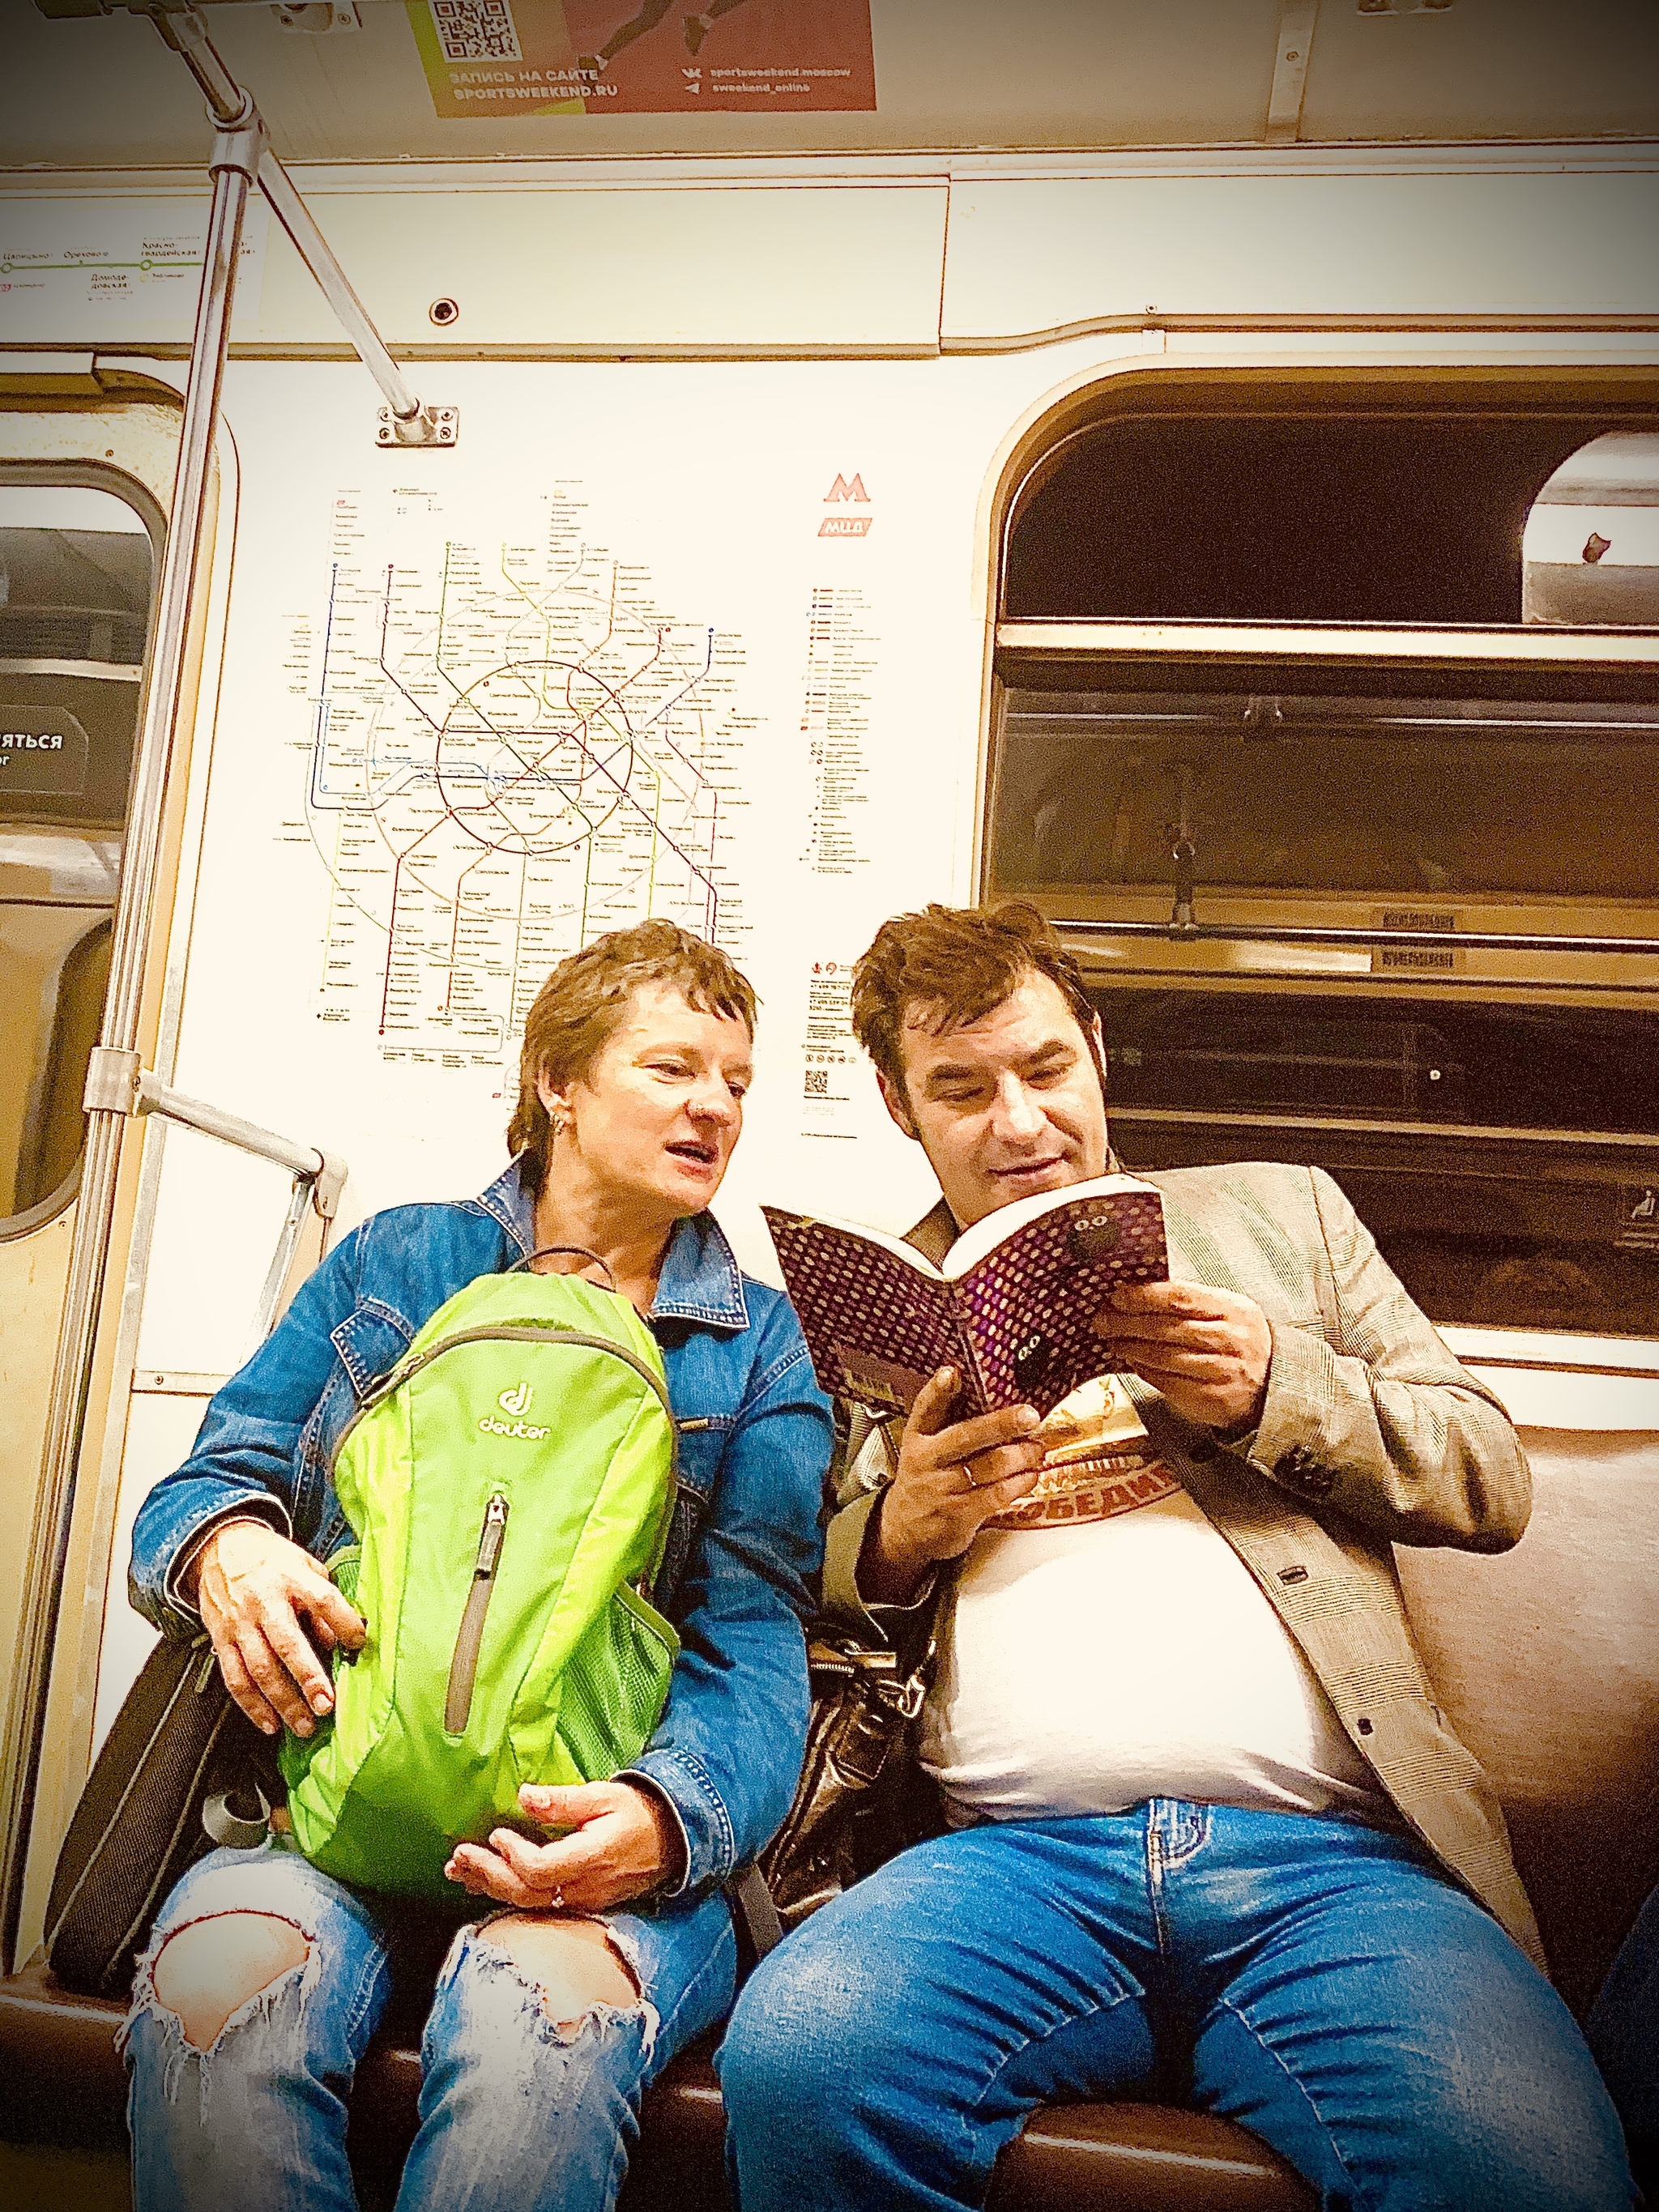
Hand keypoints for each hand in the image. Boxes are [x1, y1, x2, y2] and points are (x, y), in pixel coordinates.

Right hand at [189, 1519, 365, 1738]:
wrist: (219, 1546)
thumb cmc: (269, 1559)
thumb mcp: (304, 1564)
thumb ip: (322, 1599)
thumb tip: (340, 1640)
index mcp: (291, 1577)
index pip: (323, 1600)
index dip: (343, 1623)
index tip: (358, 1644)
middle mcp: (263, 1602)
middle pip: (287, 1644)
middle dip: (308, 1679)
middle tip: (326, 1706)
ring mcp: (239, 1623)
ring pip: (260, 1670)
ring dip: (282, 1702)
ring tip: (303, 1725)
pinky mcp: (221, 1640)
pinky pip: (235, 1678)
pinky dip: (251, 1705)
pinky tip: (269, 1722)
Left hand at [444, 1781, 681, 1911]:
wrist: (671, 1840)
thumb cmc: (637, 1812)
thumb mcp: (604, 1796)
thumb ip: (563, 1800)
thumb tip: (524, 1796)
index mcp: (592, 1858)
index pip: (542, 1870)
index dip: (513, 1855)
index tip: (497, 1832)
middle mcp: (584, 1887)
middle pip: (526, 1893)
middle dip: (488, 1874)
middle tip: (458, 1857)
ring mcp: (581, 1900)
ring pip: (527, 1903)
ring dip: (489, 1886)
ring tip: (458, 1871)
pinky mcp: (577, 1903)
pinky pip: (536, 1904)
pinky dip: (506, 1891)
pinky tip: (484, 1882)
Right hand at [860, 1367, 1046, 1605]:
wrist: (903, 1530)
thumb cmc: (924, 1480)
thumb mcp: (924, 1448)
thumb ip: (949, 1423)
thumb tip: (995, 1396)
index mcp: (918, 1438)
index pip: (926, 1409)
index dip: (939, 1390)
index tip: (953, 1372)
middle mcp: (928, 1460)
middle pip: (966, 1436)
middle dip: (1001, 1424)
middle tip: (1029, 1415)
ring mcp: (943, 1488)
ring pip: (988, 1467)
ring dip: (1020, 1456)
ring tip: (1037, 1447)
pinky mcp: (959, 1514)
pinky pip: (995, 1495)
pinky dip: (1019, 1483)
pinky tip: (1030, 1475)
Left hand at [1092, 1280, 1271, 1430]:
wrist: (1276, 1384)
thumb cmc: (1240, 1342)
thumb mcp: (1226, 1312)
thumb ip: (1189, 1302)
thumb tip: (1137, 1291)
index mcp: (1232, 1309)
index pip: (1180, 1297)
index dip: (1143, 1295)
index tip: (1116, 1296)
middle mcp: (1230, 1339)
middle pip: (1166, 1327)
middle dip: (1126, 1323)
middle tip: (1102, 1319)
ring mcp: (1222, 1371)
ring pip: (1164, 1357)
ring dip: (1130, 1348)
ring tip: (1113, 1340)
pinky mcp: (1212, 1398)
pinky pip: (1168, 1382)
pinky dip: (1144, 1370)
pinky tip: (1132, 1362)